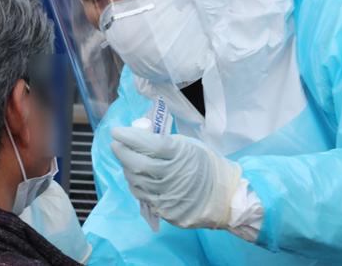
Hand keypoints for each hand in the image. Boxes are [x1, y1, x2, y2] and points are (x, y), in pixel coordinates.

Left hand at [111, 127, 241, 228]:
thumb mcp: (188, 146)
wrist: (225, 197)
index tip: (116, 131)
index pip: (149, 144)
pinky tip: (136, 176)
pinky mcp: (165, 211)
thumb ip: (164, 142)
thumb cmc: (206, 165)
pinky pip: (143, 195)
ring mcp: (168, 196)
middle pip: (137, 164)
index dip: (130, 137)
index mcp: (181, 155)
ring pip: (136, 181)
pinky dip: (136, 184)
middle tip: (116, 143)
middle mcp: (173, 176)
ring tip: (127, 159)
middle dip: (122, 152)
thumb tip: (138, 136)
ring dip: (127, 168)